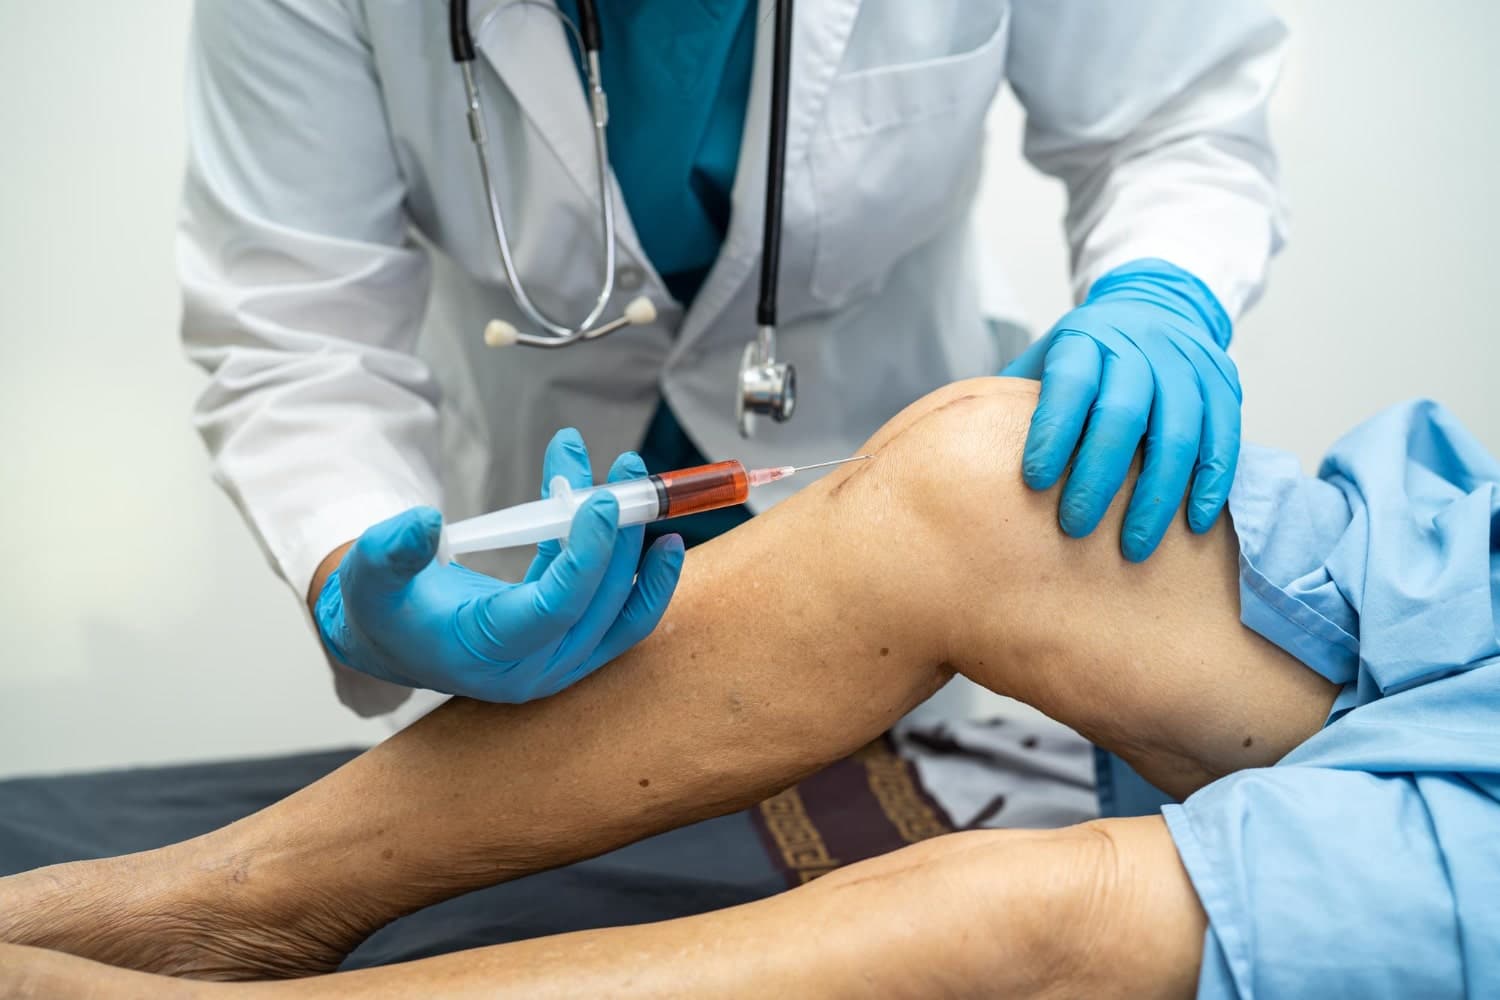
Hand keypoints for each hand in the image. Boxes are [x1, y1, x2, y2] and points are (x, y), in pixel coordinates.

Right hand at [313, 429, 684, 701]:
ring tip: (634, 475)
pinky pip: (624, 616)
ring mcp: (558, 664)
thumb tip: (426, 520)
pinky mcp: (572, 647)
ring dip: (635, 543)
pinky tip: (654, 529)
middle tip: (624, 469)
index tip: (600, 500)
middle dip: (618, 532)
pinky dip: (643, 573)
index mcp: (485, 653)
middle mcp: (532, 668)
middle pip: (598, 602)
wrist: (393, 639)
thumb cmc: (383, 605)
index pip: (554, 608)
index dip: (585, 554)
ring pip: (620, 608)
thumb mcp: (370, 573)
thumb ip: (391, 549)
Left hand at [1002, 259, 1241, 561]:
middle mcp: (1140, 349)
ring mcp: (1187, 365)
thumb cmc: (1088, 351)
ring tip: (1135, 547)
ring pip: (1179, 433)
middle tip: (1075, 528)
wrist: (1159, 305)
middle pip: (1123, 415)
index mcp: (1086, 340)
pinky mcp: (1224, 385)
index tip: (1035, 483)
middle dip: (1099, 477)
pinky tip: (1192, 523)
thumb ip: (1011, 397)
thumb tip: (951, 447)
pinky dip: (1210, 483)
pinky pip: (1224, 438)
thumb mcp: (1045, 356)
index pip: (1068, 385)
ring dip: (1158, 496)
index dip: (1053, 432)